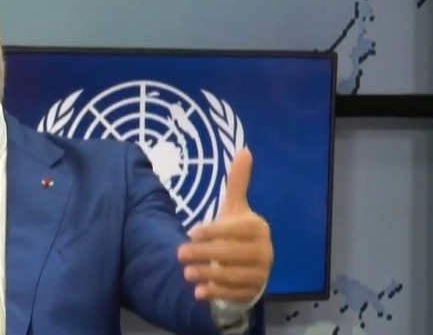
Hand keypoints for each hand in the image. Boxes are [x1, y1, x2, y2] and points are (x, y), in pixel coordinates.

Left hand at [177, 148, 272, 302]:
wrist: (251, 263)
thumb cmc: (237, 231)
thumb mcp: (235, 207)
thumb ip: (238, 182)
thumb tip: (244, 149)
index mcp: (257, 228)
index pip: (236, 230)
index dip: (214, 231)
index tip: (191, 232)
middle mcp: (263, 251)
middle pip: (232, 254)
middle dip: (204, 254)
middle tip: (178, 254)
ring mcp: (260, 273)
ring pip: (232, 276)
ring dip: (207, 275)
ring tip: (185, 274)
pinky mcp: (253, 291)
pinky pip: (235, 294)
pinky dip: (216, 293)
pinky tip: (199, 293)